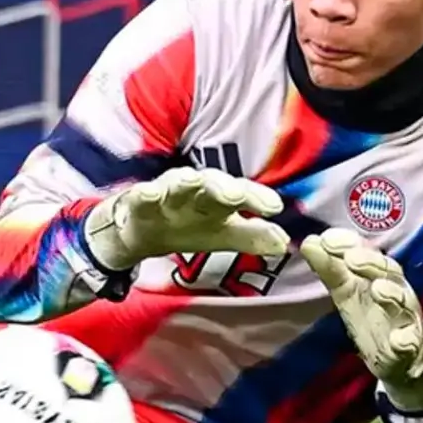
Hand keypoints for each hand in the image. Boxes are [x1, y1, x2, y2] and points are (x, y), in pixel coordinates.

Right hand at [84, 167, 289, 270]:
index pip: (242, 194)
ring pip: (177, 183)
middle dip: (224, 187)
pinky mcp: (138, 202)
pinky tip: (149, 193)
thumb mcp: (222, 235)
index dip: (258, 199)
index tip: (275, 207)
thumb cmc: (187, 226)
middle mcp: (195, 191)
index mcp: (218, 200)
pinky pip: (141, 196)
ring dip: (185, 181)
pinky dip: (145, 193)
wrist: (138, 232)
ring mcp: (166, 194)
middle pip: (212, 184)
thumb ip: (252, 237)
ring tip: (191, 179)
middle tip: (236, 195)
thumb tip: (284, 242)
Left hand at [301, 228, 422, 412]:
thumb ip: (331, 269)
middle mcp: (397, 291)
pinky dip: (407, 340)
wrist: (406, 356)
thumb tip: (308, 242)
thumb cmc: (374, 316)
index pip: (367, 253)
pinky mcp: (411, 346)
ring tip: (378, 289)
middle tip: (351, 258)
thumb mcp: (348, 292)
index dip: (350, 244)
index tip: (327, 239)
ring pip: (404, 302)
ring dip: (392, 294)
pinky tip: (398, 340)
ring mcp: (406, 318)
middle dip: (371, 263)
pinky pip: (412, 341)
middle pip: (388, 271)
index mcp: (380, 275)